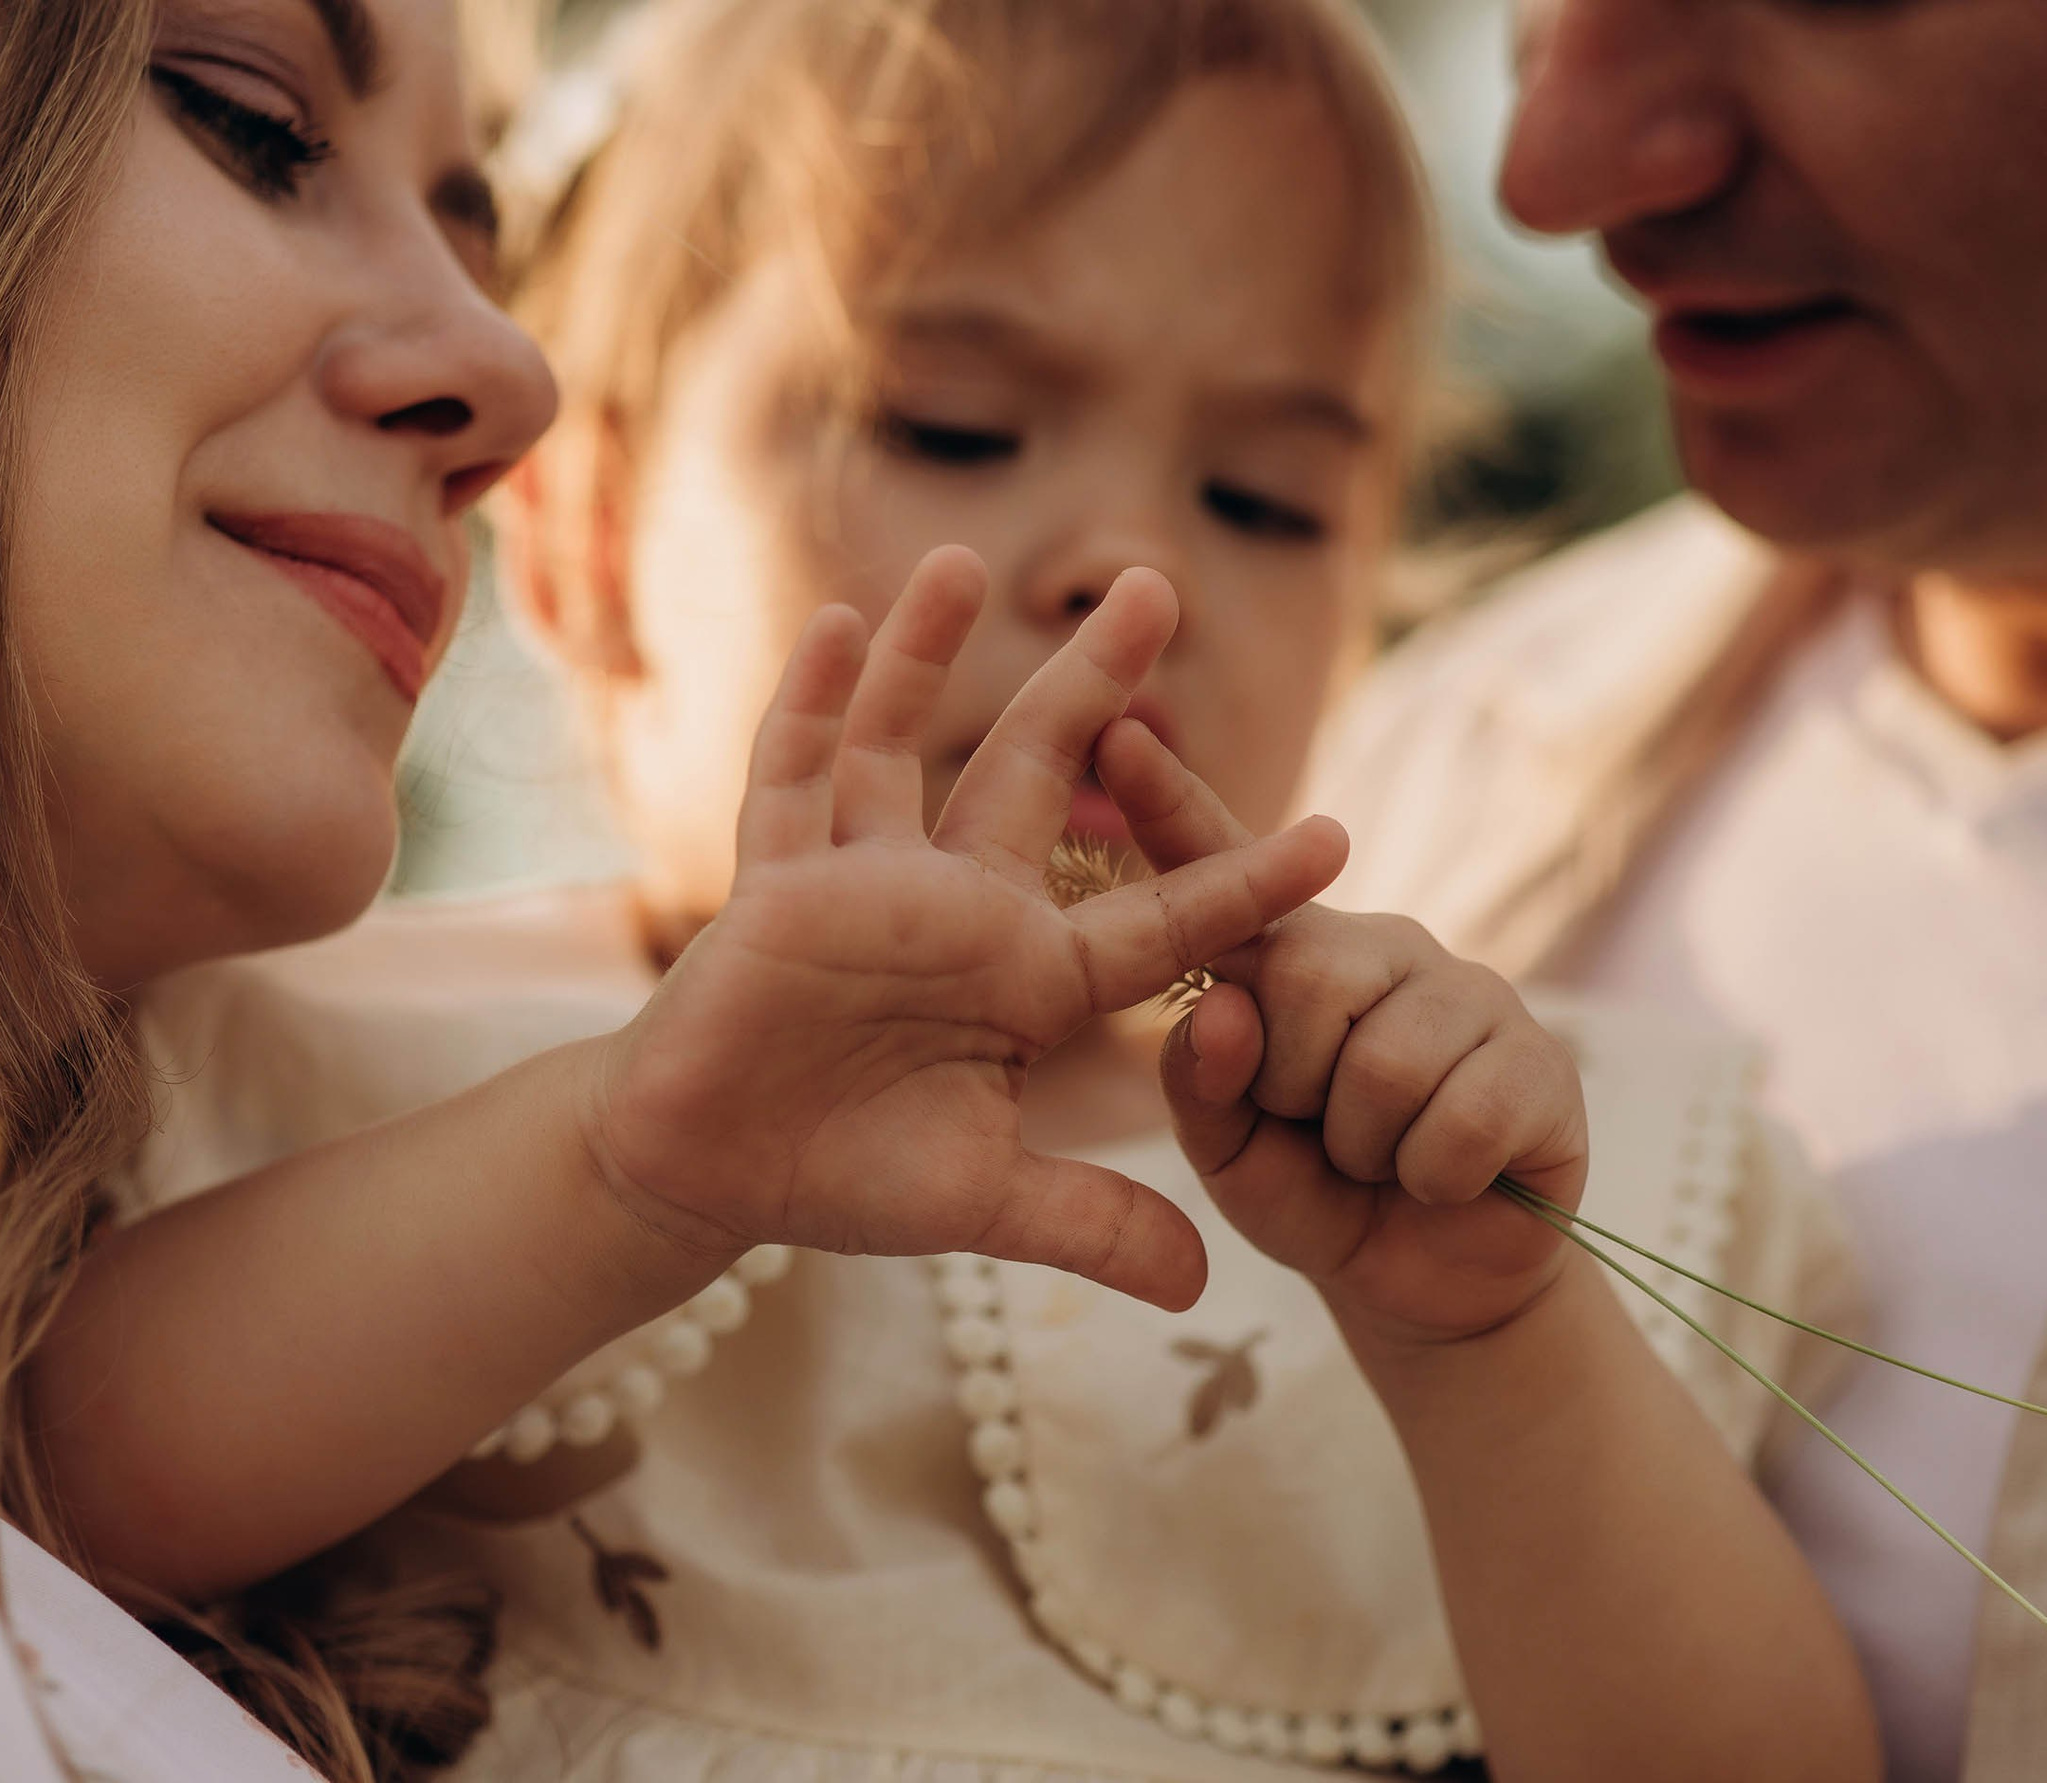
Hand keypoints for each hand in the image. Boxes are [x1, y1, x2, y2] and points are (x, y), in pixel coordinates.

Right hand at [585, 547, 1347, 1310]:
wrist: (708, 1173)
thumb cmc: (844, 1175)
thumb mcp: (984, 1201)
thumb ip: (1090, 1225)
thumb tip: (1205, 1287)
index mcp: (1024, 979)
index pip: (1154, 919)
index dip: (1240, 881)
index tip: (1339, 837)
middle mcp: (955, 908)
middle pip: (1037, 773)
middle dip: (1097, 684)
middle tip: (1160, 587)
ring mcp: (862, 884)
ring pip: (903, 745)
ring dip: (932, 655)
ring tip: (969, 560)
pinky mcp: (775, 884)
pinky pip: (792, 777)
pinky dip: (812, 703)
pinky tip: (843, 623)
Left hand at [1097, 719, 1586, 1344]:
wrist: (1425, 1288)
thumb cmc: (1313, 1197)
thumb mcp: (1227, 1153)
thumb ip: (1202, 1083)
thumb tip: (1226, 1004)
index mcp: (1287, 957)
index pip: (1220, 864)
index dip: (1167, 802)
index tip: (1113, 734)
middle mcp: (1378, 947)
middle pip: (1308, 978)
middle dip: (1297, 1087)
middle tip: (1324, 1131)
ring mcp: (1471, 991)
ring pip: (1384, 1061)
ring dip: (1366, 1146)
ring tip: (1384, 1157)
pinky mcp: (1542, 1057)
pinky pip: (1459, 1122)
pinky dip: (1435, 1179)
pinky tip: (1450, 1180)